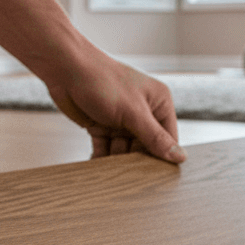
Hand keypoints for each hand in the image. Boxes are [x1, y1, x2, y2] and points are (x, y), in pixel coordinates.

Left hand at [43, 56, 185, 162]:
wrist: (64, 69)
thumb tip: (179, 156)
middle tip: (128, 176)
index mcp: (158, 102)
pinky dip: (101, 158)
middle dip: (135, 160)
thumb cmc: (101, 80)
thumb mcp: (133, 112)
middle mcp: (142, 111)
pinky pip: (106, 148)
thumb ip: (155, 137)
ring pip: (124, 150)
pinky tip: (96, 169)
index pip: (168, 137)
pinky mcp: (102, 126)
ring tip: (110, 174)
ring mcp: (121, 120)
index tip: (156, 176)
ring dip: (116, 161)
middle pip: (145, 147)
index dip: (162, 156)